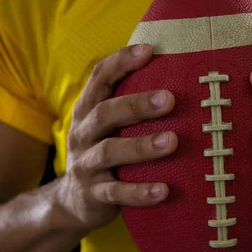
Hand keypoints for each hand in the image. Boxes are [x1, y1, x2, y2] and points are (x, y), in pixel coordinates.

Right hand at [57, 44, 177, 228]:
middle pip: (105, 113)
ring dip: (142, 147)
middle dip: (136, 105)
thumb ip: (130, 103)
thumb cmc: (104, 151)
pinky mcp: (94, 196)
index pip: (99, 79)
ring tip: (172, 141)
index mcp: (87, 111)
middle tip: (169, 99)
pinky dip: (140, 192)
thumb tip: (178, 70)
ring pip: (110, 152)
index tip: (149, 50)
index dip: (121, 62)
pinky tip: (164, 191)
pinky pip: (117, 193)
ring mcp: (86, 165)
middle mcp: (82, 134)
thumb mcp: (108, 126)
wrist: (73, 201)